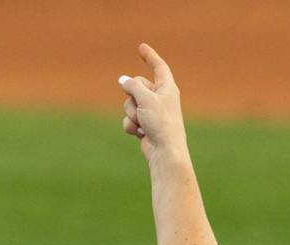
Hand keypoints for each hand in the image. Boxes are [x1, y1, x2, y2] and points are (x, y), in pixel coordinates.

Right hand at [118, 43, 189, 163]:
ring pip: (130, 104)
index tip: (141, 47)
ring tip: (143, 123)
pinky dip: (131, 125)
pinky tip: (141, 133)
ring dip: (131, 114)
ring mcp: (151, 112)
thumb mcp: (145, 98)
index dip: (149, 56)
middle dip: (132, 96)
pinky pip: (130, 119)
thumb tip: (122, 80)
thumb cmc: (161, 123)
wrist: (164, 151)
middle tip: (141, 107)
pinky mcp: (145, 126)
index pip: (158, 66)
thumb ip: (132, 85)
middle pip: (137, 86)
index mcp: (167, 87)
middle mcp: (160, 98)